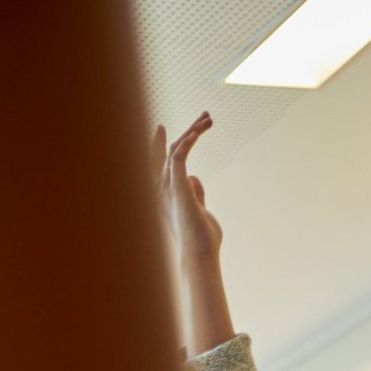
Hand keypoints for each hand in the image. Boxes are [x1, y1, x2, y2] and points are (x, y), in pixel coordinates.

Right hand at [154, 113, 222, 266]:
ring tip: (209, 119)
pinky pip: (180, 155)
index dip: (161, 144)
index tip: (162, 128)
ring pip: (177, 149)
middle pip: (169, 150)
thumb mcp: (198, 210)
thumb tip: (194, 177)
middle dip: (185, 131)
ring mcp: (167, 186)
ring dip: (193, 131)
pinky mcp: (177, 185)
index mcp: (165, 193)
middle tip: (204, 117)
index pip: (160, 163)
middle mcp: (161, 187)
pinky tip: (199, 131)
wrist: (200, 252)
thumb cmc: (202, 238)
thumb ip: (195, 193)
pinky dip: (189, 141)